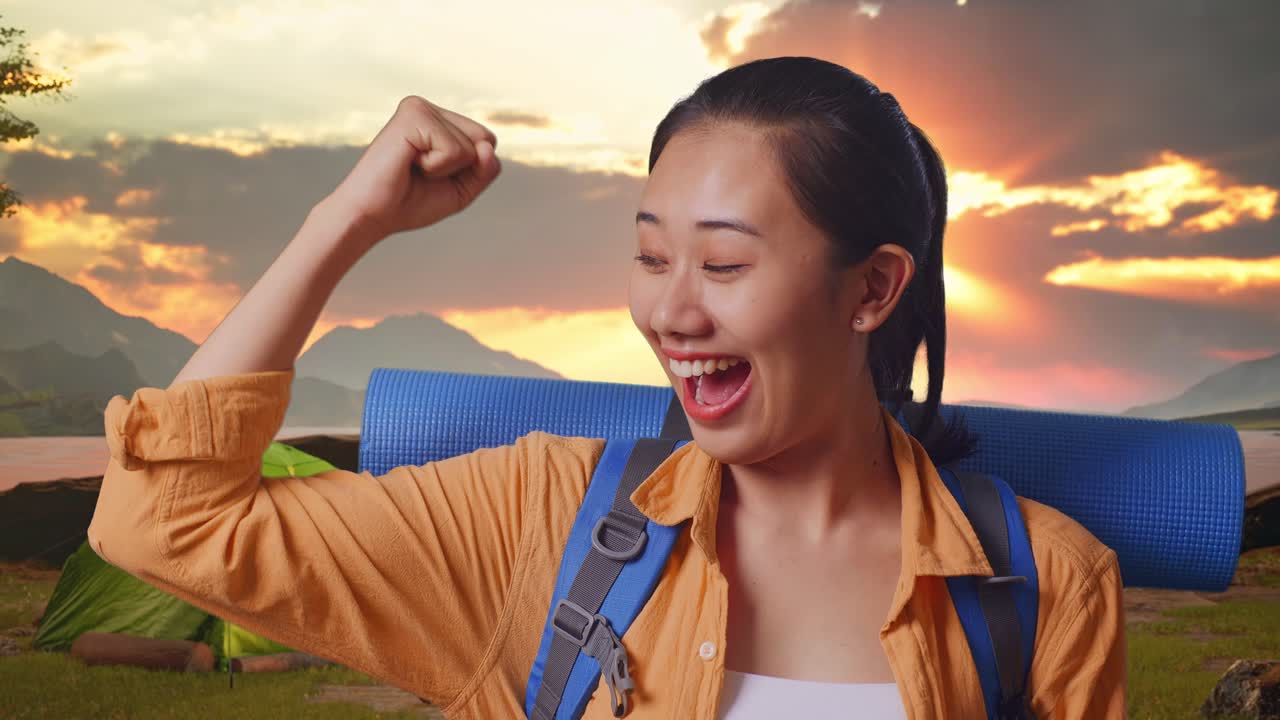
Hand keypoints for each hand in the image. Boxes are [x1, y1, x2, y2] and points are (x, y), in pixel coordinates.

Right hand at [322, 95, 501, 243]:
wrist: (372, 215)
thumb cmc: (410, 203)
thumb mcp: (461, 190)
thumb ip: (485, 170)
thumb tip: (487, 146)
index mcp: (438, 120)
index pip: (487, 140)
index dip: (471, 170)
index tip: (434, 176)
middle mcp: (429, 108)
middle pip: (485, 139)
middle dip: (462, 169)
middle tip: (423, 173)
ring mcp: (420, 107)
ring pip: (472, 146)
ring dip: (446, 169)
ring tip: (413, 167)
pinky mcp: (412, 115)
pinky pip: (454, 150)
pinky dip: (436, 167)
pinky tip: (409, 162)